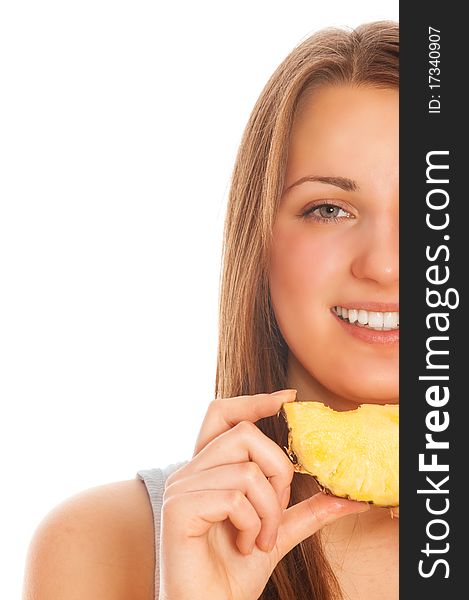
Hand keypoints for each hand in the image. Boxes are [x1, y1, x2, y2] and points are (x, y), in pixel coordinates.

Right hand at [159, 390, 369, 599]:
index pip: (222, 414)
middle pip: (245, 435)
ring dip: (269, 511)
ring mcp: (181, 488)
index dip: (252, 401)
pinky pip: (235, 497)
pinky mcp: (178, 509)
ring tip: (261, 538)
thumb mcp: (276, 533)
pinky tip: (245, 545)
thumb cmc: (233, 573)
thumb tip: (347, 498)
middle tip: (277, 510)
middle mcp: (190, 471)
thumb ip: (305, 512)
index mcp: (208, 469)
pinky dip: (253, 525)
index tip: (287, 399)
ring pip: (247, 470)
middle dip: (278, 471)